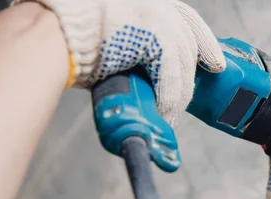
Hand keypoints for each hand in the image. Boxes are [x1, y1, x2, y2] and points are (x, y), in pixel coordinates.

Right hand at [11, 0, 224, 125]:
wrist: (54, 28)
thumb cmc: (70, 31)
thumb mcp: (112, 28)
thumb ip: (134, 41)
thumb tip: (144, 68)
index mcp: (148, 1)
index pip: (187, 19)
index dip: (204, 44)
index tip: (215, 64)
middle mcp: (157, 4)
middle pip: (188, 44)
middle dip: (189, 77)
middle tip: (181, 101)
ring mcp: (158, 17)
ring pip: (183, 64)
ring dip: (178, 95)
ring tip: (170, 115)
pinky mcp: (156, 37)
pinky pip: (171, 77)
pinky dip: (170, 100)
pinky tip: (165, 114)